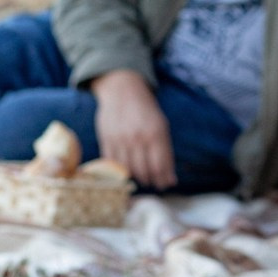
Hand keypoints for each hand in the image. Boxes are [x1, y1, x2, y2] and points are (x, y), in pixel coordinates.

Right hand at [90, 69, 176, 189]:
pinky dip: (120, 171)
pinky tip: (127, 170)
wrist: (122, 91)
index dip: (163, 180)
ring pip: (129, 170)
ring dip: (137, 178)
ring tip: (142, 177)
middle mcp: (138, 137)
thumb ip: (166, 153)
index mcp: (155, 133)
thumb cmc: (146, 111)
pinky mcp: (106, 139)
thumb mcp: (161, 126)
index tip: (165, 185)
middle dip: (151, 181)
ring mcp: (120, 139)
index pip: (160, 167)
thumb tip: (171, 180)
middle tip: (154, 183)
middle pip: (145, 172)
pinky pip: (113, 164)